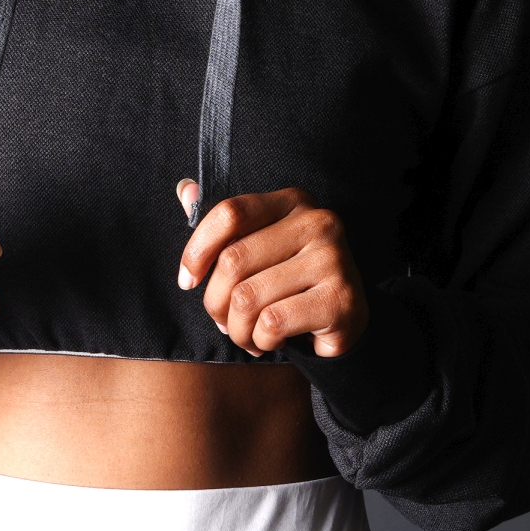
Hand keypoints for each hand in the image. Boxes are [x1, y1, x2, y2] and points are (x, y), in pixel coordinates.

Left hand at [176, 181, 367, 358]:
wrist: (344, 319)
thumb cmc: (290, 280)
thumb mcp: (260, 245)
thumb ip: (224, 222)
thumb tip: (185, 190)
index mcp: (293, 201)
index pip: (230, 213)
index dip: (198, 249)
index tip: (188, 280)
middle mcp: (316, 222)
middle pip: (233, 260)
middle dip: (216, 302)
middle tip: (223, 321)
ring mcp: (332, 259)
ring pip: (248, 297)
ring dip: (237, 329)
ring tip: (248, 334)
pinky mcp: (339, 299)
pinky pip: (272, 323)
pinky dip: (261, 340)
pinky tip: (272, 341)